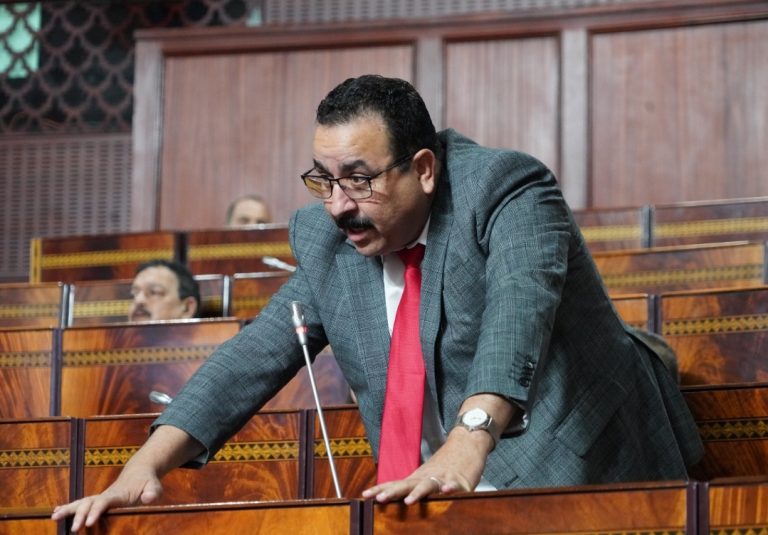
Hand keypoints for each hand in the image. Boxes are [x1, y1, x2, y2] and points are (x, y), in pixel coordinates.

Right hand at [51, 463, 162, 531]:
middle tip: (73, 529)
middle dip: (80, 515)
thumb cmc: (147, 482)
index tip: (89, 523)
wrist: (139, 472)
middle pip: (89, 503)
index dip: (96, 511)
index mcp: (118, 494)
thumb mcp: (154, 487)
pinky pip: (81, 504)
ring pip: (81, 502)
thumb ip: (153, 492)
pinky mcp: (99, 501)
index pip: (104, 502)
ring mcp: (101, 497)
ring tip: (54, 517)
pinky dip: (68, 508)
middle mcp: (106, 495)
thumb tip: (148, 498)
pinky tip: (56, 513)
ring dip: (68, 509)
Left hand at [361, 424, 491, 504]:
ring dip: (418, 493)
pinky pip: (454, 485)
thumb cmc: (447, 464)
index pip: (396, 484)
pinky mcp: (460, 480)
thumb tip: (398, 498)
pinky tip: (445, 491)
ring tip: (408, 501)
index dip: (381, 489)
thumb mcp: (428, 476)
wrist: (467, 442)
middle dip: (392, 492)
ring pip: (429, 485)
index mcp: (418, 478)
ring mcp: (443, 477)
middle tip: (379, 499)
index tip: (365, 496)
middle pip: (407, 484)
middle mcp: (427, 477)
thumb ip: (415, 486)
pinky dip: (450, 488)